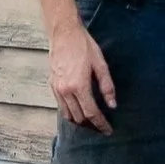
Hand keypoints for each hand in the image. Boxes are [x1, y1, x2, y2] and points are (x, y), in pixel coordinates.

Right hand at [48, 17, 117, 131]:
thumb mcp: (100, 64)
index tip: (108, 130)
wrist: (64, 33)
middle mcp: (66, 91)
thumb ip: (107, 86)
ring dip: (79, 120)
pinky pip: (61, 106)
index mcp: (79, 86)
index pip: (91, 113)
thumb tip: (112, 105)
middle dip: (91, 124)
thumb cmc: (83, 45)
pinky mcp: (52, 85)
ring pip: (68, 115)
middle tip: (102, 125)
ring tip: (91, 120)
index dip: (101, 124)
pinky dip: (70, 111)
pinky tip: (79, 108)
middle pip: (79, 117)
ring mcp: (57, 89)